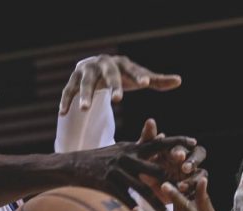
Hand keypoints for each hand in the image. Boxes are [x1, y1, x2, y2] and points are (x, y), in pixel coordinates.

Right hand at [60, 54, 181, 114]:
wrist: (95, 66)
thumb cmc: (122, 75)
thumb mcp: (138, 77)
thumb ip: (157, 81)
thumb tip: (179, 81)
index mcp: (121, 63)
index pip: (132, 69)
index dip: (138, 77)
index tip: (145, 85)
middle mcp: (103, 64)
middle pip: (108, 75)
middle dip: (112, 86)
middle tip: (118, 100)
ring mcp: (86, 71)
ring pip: (84, 83)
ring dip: (84, 95)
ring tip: (84, 109)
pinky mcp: (72, 80)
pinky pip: (67, 91)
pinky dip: (66, 102)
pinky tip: (63, 114)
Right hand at [77, 122, 196, 210]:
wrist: (72, 166)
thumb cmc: (101, 158)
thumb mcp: (121, 148)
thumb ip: (142, 144)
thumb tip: (162, 135)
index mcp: (132, 148)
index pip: (159, 143)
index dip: (178, 141)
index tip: (195, 142)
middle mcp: (126, 156)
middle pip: (155, 169)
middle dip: (171, 181)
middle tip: (187, 192)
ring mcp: (116, 170)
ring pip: (141, 188)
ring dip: (155, 203)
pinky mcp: (106, 182)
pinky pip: (123, 197)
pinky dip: (133, 208)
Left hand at [135, 119, 206, 198]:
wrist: (141, 189)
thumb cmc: (142, 166)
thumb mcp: (142, 154)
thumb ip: (147, 139)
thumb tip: (151, 121)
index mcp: (176, 148)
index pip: (185, 143)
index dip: (184, 147)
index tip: (178, 155)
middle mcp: (187, 159)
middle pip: (199, 154)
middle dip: (194, 160)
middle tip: (185, 168)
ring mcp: (191, 175)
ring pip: (201, 173)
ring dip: (193, 179)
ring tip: (181, 186)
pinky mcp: (191, 190)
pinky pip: (198, 190)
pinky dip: (192, 192)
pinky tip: (182, 196)